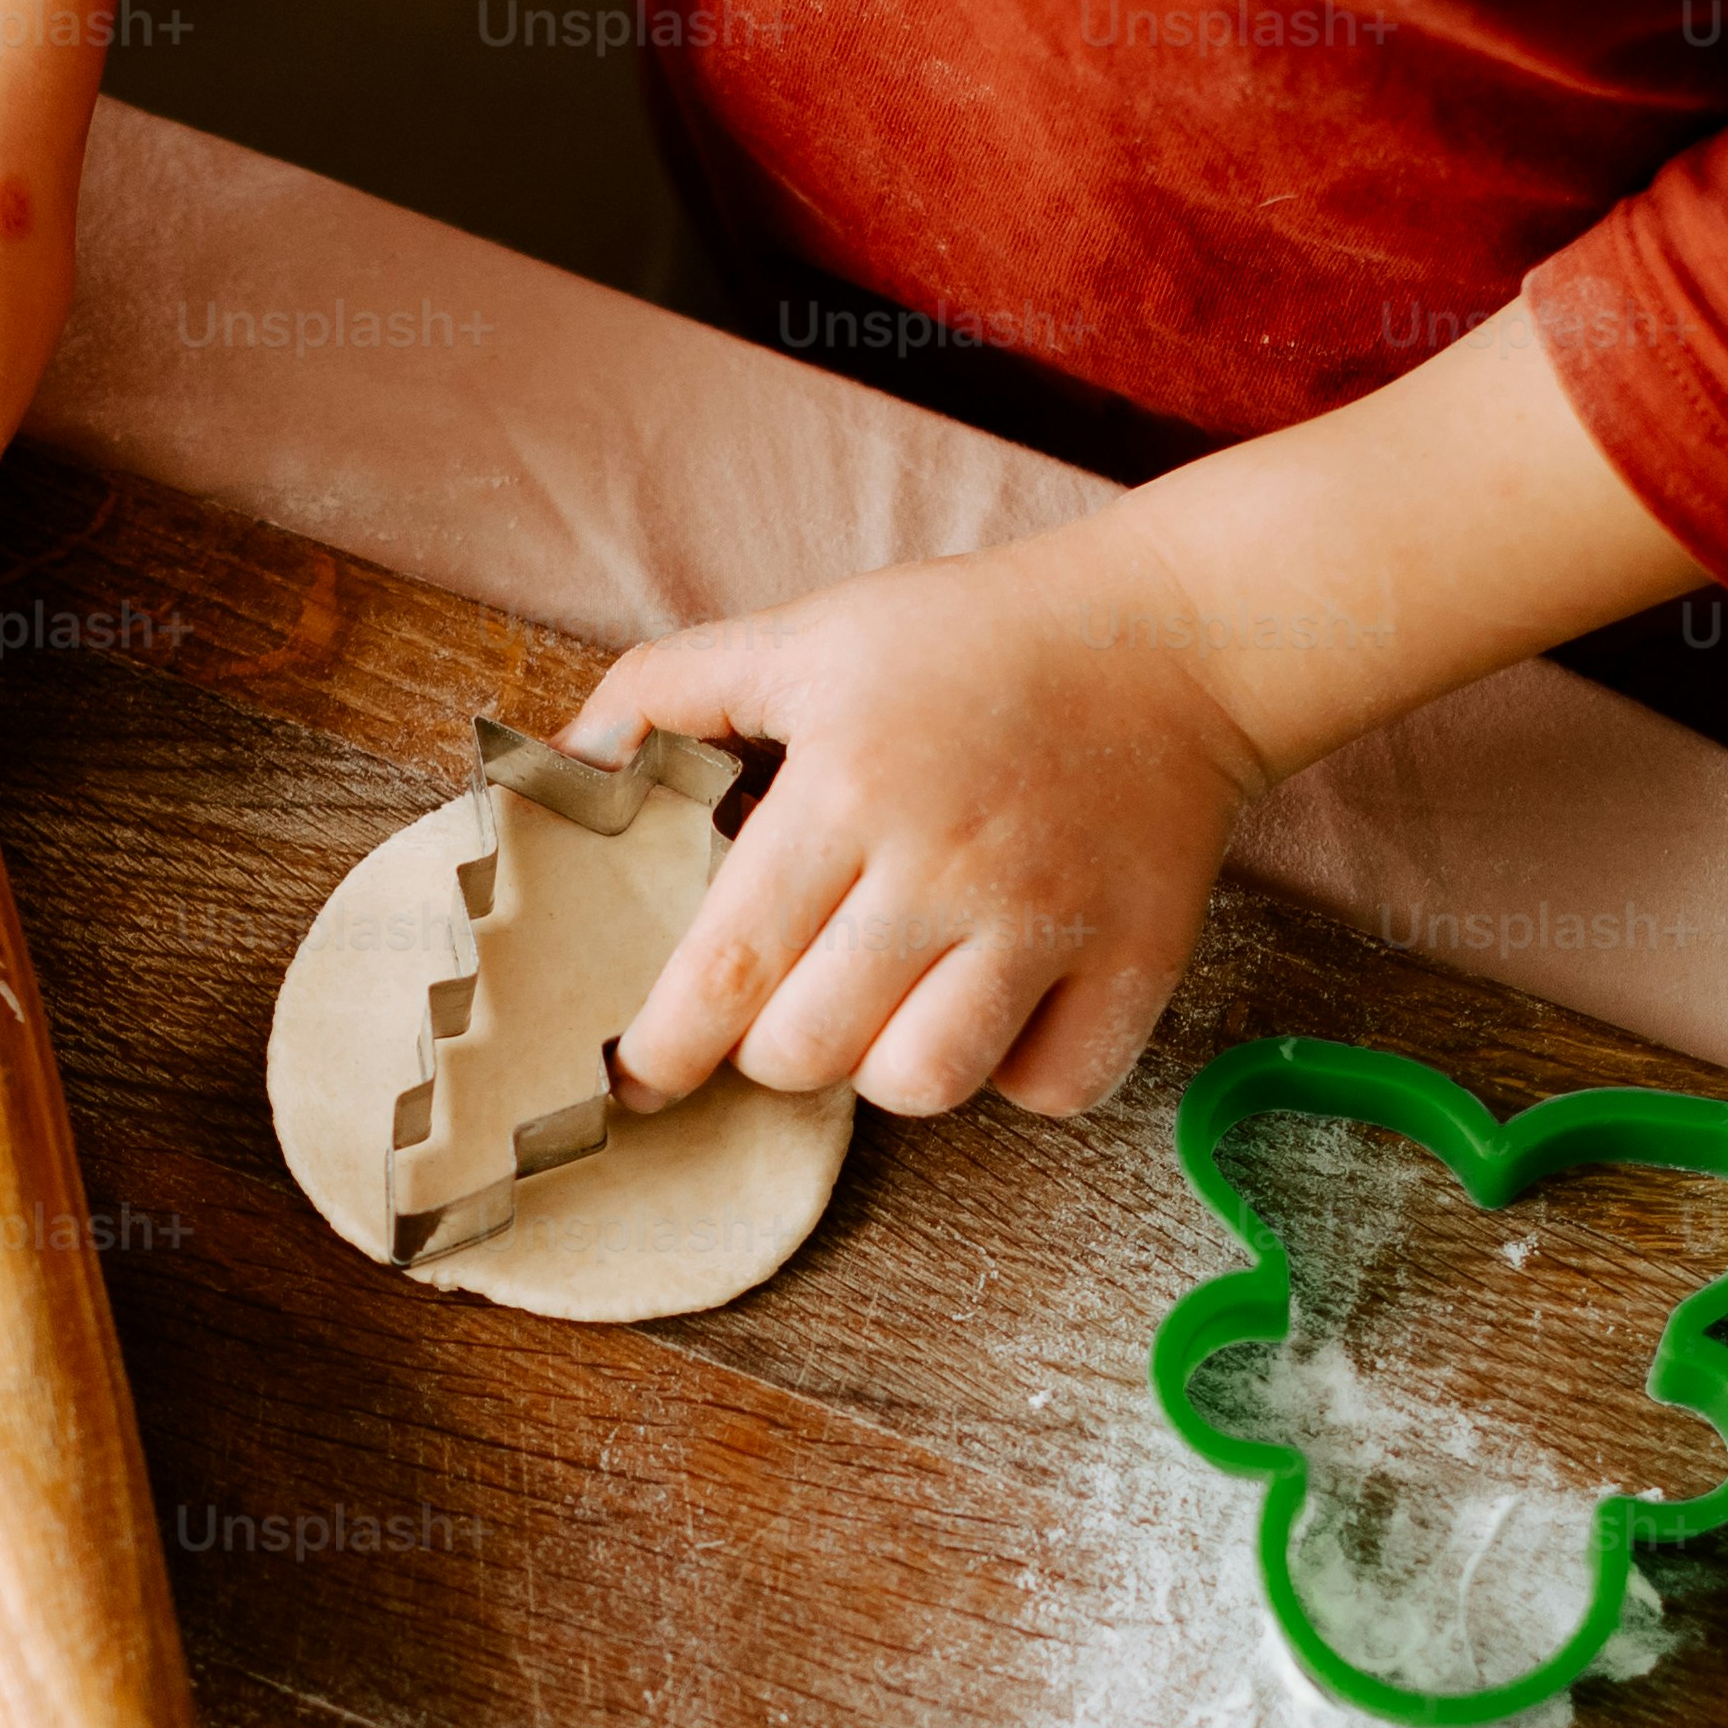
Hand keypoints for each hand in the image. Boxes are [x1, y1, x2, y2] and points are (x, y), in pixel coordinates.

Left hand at [574, 517, 1265, 1121]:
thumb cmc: (969, 640)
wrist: (1176, 638)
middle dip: (774, 1049)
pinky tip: (1001, 1009)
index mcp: (848, 783)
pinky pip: (1048, 1090)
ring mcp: (1049, 918)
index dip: (663, 1047)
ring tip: (892, 1005)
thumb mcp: (806, 637)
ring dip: (886, 1069)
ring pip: (921, 1086)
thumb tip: (551, 766)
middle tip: (790, 1004)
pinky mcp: (1138, 960)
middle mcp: (946, 860)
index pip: (724, 964)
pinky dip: (1015, 1076)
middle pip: (808, 1049)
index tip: (635, 1079)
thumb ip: (665, 694)